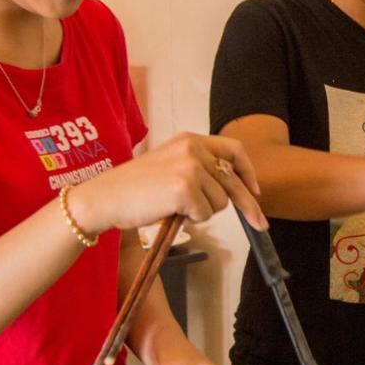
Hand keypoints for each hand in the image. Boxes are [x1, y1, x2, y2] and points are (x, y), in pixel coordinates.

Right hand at [77, 132, 266, 233]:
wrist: (104, 198)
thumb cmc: (133, 188)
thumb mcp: (169, 164)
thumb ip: (197, 168)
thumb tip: (229, 188)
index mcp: (190, 139)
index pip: (233, 149)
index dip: (247, 171)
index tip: (255, 190)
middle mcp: (193, 148)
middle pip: (232, 181)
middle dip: (248, 205)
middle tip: (260, 225)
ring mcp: (190, 167)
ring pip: (219, 202)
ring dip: (202, 212)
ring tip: (174, 207)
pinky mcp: (185, 188)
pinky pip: (204, 214)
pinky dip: (191, 220)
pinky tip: (169, 212)